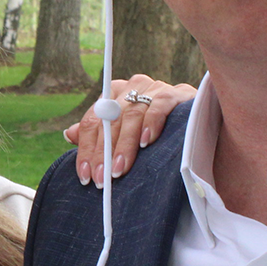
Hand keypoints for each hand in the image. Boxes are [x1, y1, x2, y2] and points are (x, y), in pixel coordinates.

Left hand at [64, 75, 195, 186]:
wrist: (197, 116)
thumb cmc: (155, 127)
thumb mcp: (124, 130)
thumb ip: (98, 132)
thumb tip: (69, 134)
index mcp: (113, 94)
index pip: (93, 121)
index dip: (86, 149)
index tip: (85, 175)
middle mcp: (131, 87)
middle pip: (109, 120)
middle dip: (103, 152)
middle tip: (101, 178)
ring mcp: (153, 87)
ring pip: (131, 116)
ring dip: (124, 145)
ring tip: (119, 169)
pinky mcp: (175, 92)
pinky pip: (158, 106)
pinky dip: (151, 124)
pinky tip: (146, 142)